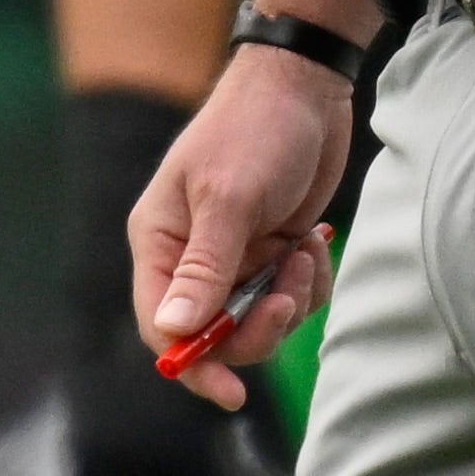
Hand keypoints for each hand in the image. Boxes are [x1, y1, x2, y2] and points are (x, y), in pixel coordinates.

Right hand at [130, 50, 359, 398]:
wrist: (307, 83)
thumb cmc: (255, 129)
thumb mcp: (229, 198)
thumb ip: (204, 268)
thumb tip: (175, 331)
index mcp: (160, 242)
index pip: (164, 327)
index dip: (194, 365)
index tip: (234, 392)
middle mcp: (192, 256)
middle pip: (216, 334)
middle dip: (257, 327)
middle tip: (287, 297)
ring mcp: (236, 255)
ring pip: (260, 320)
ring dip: (290, 298)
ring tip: (303, 251)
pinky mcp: (274, 250)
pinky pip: (292, 298)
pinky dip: (309, 281)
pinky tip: (313, 238)